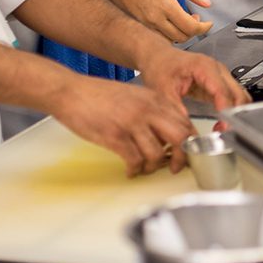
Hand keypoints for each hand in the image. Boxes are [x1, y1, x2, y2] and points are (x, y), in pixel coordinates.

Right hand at [51, 75, 195, 176]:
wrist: (72, 92)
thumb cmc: (100, 95)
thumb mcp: (135, 96)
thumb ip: (153, 111)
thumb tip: (167, 134)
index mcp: (156, 99)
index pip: (186, 122)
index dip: (190, 141)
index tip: (187, 153)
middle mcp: (149, 109)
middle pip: (180, 138)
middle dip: (182, 158)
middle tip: (174, 167)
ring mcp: (132, 123)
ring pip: (158, 154)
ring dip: (152, 167)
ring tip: (144, 168)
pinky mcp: (115, 136)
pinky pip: (135, 160)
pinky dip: (134, 170)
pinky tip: (130, 170)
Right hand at [100, 0, 213, 42]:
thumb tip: (207, 2)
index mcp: (165, 6)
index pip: (190, 28)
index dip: (204, 28)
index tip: (208, 23)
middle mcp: (154, 19)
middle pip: (181, 38)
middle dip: (193, 31)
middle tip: (196, 19)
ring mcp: (144, 24)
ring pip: (169, 40)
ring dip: (180, 34)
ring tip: (183, 19)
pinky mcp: (137, 25)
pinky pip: (156, 36)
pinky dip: (167, 33)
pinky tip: (168, 21)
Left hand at [139, 48, 251, 150]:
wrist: (159, 58)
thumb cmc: (161, 68)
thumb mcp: (163, 91)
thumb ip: (176, 110)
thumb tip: (187, 130)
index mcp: (204, 67)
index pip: (223, 90)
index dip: (226, 110)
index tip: (224, 127)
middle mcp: (217, 69)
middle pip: (238, 93)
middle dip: (234, 114)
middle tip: (223, 131)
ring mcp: (221, 75)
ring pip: (240, 95)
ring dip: (235, 113)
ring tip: (220, 128)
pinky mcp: (220, 82)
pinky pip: (234, 97)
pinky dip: (232, 110)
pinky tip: (221, 121)